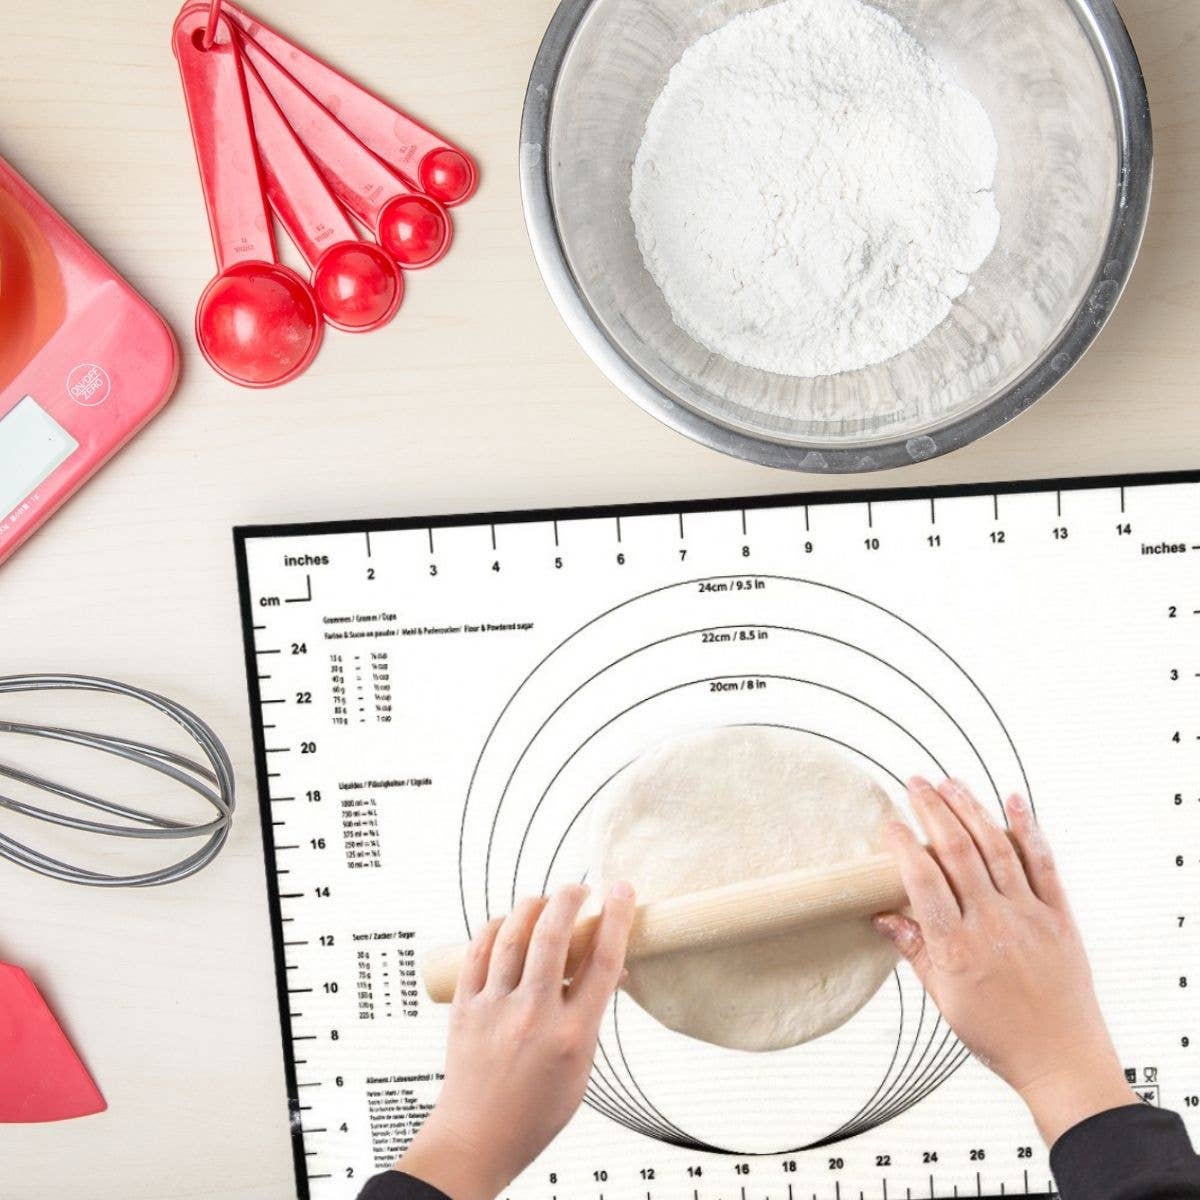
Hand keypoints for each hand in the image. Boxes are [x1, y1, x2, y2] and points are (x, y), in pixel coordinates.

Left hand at [397, 882, 635, 1199]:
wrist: (477, 1138)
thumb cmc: (536, 1110)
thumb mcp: (581, 1068)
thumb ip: (592, 1016)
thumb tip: (609, 969)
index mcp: (572, 1035)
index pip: (603, 962)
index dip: (617, 919)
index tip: (623, 892)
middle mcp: (533, 1016)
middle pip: (554, 935)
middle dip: (570, 898)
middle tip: (580, 888)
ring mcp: (495, 1009)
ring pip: (513, 935)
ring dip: (533, 906)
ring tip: (545, 899)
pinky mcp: (465, 1008)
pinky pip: (478, 952)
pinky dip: (495, 928)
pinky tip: (507, 921)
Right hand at [874, 778, 1135, 1145]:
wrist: (1062, 1060)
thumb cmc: (1000, 1036)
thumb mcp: (945, 1000)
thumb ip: (915, 952)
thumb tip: (884, 918)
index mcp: (957, 947)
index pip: (923, 881)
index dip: (904, 846)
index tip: (890, 825)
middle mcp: (993, 924)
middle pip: (958, 852)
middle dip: (933, 811)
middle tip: (915, 784)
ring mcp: (1029, 916)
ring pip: (997, 848)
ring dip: (972, 810)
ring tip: (951, 783)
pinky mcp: (1059, 917)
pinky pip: (1043, 864)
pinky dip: (1029, 829)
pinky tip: (1015, 801)